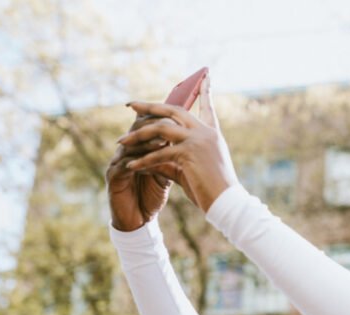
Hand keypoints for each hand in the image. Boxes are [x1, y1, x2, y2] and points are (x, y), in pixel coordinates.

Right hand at [105, 114, 174, 231]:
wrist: (138, 222)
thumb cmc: (150, 197)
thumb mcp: (165, 175)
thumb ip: (173, 157)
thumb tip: (194, 141)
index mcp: (137, 148)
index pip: (148, 123)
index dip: (162, 118)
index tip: (183, 116)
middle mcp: (125, 151)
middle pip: (137, 127)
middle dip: (154, 124)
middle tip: (173, 123)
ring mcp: (117, 162)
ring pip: (131, 144)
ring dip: (147, 142)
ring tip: (164, 141)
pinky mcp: (113, 176)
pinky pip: (124, 164)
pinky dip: (138, 161)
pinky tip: (151, 160)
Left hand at [118, 76, 238, 213]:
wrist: (228, 203)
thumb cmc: (213, 191)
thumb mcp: (192, 170)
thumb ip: (174, 159)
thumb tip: (152, 158)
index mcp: (212, 134)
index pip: (208, 107)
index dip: (205, 91)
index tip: (205, 76)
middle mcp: (205, 133)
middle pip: (174, 110)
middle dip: (150, 106)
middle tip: (131, 104)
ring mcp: (197, 140)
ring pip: (161, 128)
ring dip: (139, 135)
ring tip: (121, 142)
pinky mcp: (189, 153)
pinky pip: (159, 153)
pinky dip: (143, 161)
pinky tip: (131, 167)